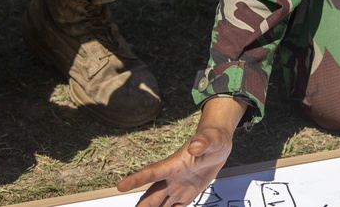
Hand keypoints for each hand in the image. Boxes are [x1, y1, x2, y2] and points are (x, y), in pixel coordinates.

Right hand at [117, 98, 245, 206]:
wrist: (218, 144)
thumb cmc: (213, 138)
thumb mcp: (212, 139)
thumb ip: (203, 142)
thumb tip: (195, 146)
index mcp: (174, 164)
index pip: (152, 172)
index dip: (136, 179)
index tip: (121, 186)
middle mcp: (171, 178)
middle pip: (150, 196)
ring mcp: (176, 187)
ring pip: (158, 204)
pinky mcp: (185, 195)